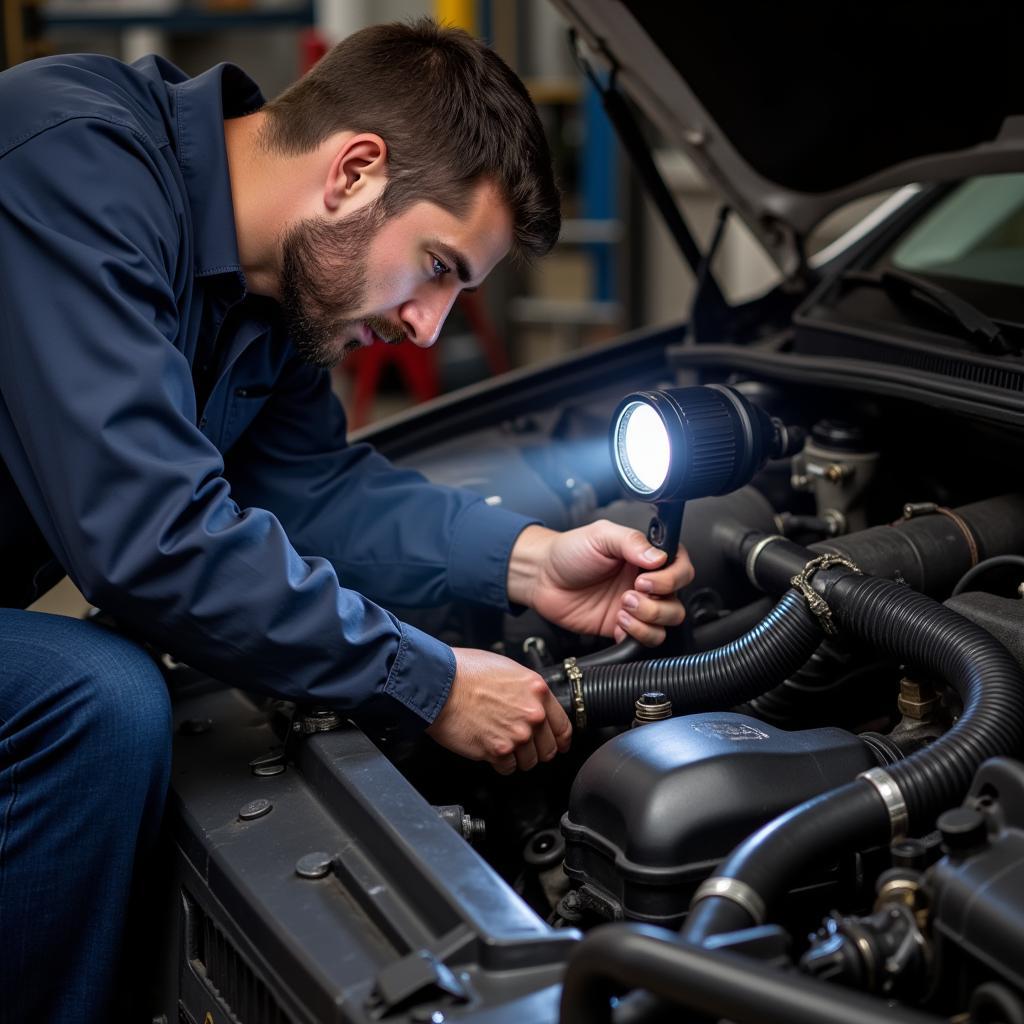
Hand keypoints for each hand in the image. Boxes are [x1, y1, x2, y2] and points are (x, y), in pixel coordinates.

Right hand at [425, 647, 571, 773]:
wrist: (438, 684)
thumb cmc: (465, 671)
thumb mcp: (507, 669)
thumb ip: (525, 690)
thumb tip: (530, 702)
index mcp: (537, 691)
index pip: (563, 726)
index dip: (560, 739)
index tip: (557, 744)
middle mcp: (532, 714)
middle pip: (548, 749)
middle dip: (537, 750)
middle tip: (524, 747)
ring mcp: (517, 735)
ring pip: (529, 762)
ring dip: (518, 758)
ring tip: (503, 746)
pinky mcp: (497, 750)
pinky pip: (508, 768)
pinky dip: (500, 764)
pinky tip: (491, 751)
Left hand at [508, 521, 693, 645]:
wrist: (542, 577)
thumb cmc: (569, 552)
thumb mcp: (600, 535)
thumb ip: (632, 542)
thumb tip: (659, 557)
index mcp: (645, 557)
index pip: (681, 568)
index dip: (672, 577)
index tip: (646, 577)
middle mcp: (645, 583)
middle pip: (677, 600)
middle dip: (658, 601)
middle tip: (631, 592)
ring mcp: (635, 607)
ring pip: (667, 623)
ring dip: (649, 618)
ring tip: (623, 607)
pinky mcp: (622, 627)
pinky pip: (645, 639)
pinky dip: (636, 633)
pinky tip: (617, 620)